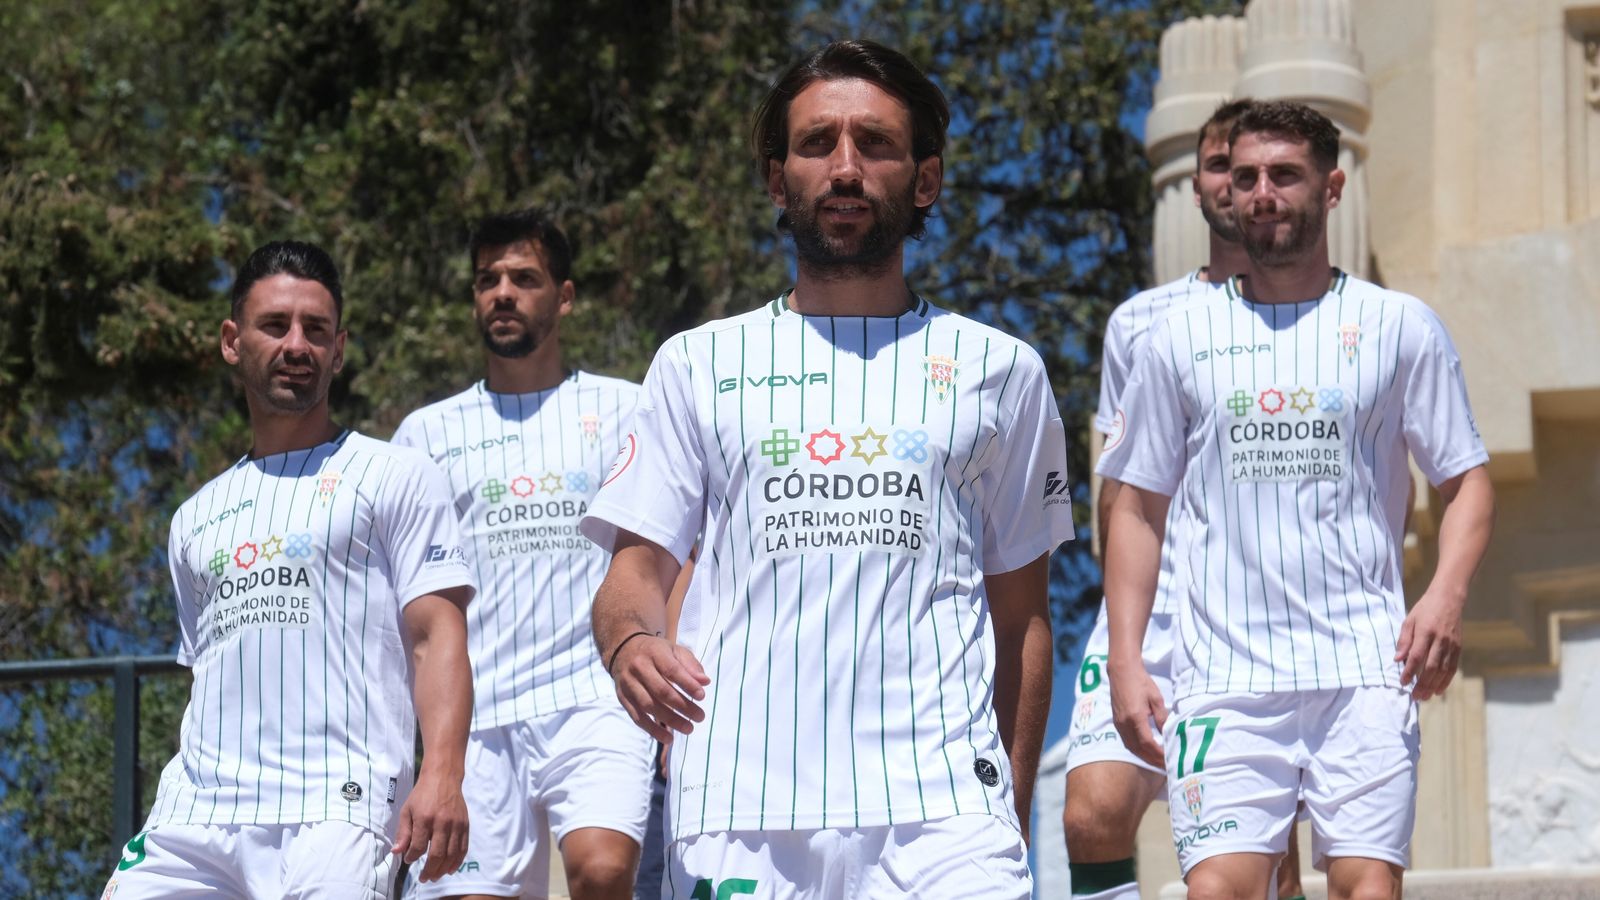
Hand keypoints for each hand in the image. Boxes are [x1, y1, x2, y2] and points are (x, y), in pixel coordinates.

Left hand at [393, 767, 468, 881]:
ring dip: (443, 869)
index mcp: (424, 818)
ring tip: (435, 876)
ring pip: (451, 854)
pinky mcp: (465, 824)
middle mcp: (442, 822)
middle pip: (437, 854)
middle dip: (429, 870)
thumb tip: (397, 852)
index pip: (418, 847)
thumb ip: (403, 833)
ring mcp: (456, 824)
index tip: (408, 860)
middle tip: (424, 878)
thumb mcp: (407, 811)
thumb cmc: (422, 795)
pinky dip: (457, 861)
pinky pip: (463, 848)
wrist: (443, 778)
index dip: (411, 857)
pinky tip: (450, 869)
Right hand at [611, 636, 710, 742]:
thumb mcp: (674, 650)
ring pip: (649, 706)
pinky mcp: (623, 698)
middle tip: (700, 717)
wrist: (622, 650)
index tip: (702, 696)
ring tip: (688, 728)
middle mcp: (638, 668)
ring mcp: (628, 684)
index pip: (671, 670)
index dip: (687, 684)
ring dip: (670, 720)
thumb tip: (705, 682)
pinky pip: (637, 717)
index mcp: (654, 652)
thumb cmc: (655, 652)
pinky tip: (668, 737)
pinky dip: (653, 730)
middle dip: (683, 706)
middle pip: (661, 691)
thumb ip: (690, 665)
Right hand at [1109, 658, 1166, 768]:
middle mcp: (1124, 723)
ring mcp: (1118, 724)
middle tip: (1166, 767)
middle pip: (1139, 750)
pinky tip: (1146, 751)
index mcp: (1135, 717)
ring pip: (1131, 748)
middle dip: (1153, 760)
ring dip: (1145, 757)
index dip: (1159, 754)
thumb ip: (1162, 717)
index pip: (1148, 743)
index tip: (1170, 760)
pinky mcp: (1116, 722)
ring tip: (1157, 762)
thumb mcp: (1156, 698)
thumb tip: (1167, 734)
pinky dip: (1137, 750)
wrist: (1122, 671)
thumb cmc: (1141, 682)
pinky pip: (1127, 741)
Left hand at [1395, 588, 1464, 700]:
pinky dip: (1446, 681)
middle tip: (1415, 696)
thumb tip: (1397, 659)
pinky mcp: (1459, 648)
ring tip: (1425, 697)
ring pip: (1443, 670)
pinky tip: (1438, 690)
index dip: (1409, 671)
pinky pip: (1453, 668)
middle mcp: (1440, 640)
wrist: (1449, 599)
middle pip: (1431, 667)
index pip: (1416, 656)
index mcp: (1425, 632)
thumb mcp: (1409, 620)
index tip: (1402, 682)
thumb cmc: (1425, 609)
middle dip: (1422, 684)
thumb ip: (1404, 640)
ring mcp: (1451, 645)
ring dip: (1434, 686)